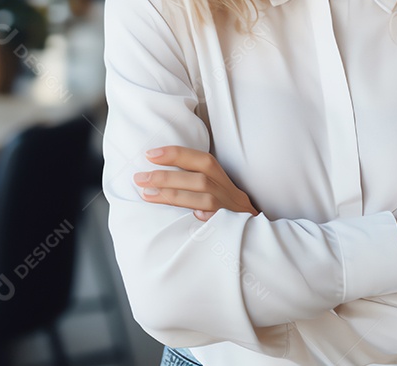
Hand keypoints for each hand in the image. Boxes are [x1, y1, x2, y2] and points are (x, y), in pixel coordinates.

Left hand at [133, 145, 258, 221]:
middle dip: (167, 176)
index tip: (151, 154)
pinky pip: (217, 222)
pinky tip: (188, 216)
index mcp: (224, 181)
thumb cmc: (228, 214)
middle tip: (139, 177)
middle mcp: (230, 193)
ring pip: (205, 198)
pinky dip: (203, 217)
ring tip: (146, 194)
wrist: (257, 242)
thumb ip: (195, 185)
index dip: (178, 154)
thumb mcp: (218, 195)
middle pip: (200, 179)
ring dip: (173, 194)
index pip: (203, 161)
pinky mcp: (232, 229)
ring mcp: (231, 212)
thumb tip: (160, 177)